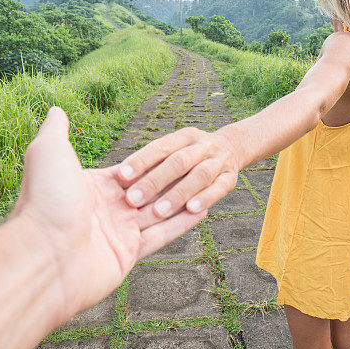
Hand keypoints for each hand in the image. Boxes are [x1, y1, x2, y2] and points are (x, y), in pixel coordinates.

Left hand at [10, 108, 206, 322]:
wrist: (43, 255)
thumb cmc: (46, 199)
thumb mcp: (49, 153)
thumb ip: (57, 130)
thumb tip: (55, 109)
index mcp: (91, 186)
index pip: (128, 170)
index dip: (150, 161)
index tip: (174, 148)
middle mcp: (105, 209)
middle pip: (146, 190)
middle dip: (169, 180)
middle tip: (197, 165)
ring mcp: (116, 233)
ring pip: (157, 212)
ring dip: (180, 199)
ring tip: (206, 185)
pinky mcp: (128, 255)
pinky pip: (161, 236)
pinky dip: (181, 224)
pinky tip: (202, 210)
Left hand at [116, 127, 240, 223]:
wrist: (232, 148)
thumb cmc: (189, 156)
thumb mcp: (176, 150)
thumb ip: (154, 162)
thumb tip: (117, 179)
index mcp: (184, 136)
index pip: (160, 147)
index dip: (141, 160)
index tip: (121, 176)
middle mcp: (202, 145)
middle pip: (178, 162)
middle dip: (155, 181)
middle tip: (133, 199)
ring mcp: (219, 161)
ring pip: (199, 176)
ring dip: (178, 194)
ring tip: (159, 212)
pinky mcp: (230, 179)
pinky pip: (219, 189)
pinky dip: (205, 199)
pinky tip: (191, 211)